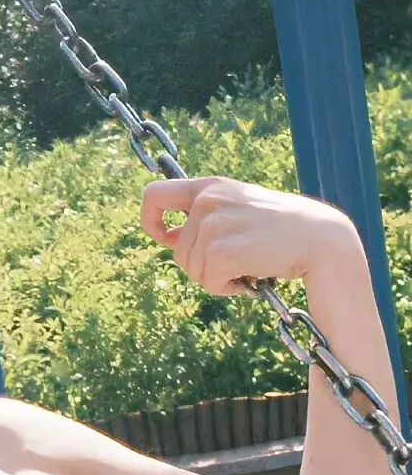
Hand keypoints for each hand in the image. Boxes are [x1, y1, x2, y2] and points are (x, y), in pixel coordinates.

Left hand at [140, 176, 355, 295]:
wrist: (323, 242)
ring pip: (192, 270)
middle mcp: (207, 199)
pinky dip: (227, 288)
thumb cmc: (284, 231)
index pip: (153, 195)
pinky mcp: (221, 250)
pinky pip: (208, 282)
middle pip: (177, 251)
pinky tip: (250, 278)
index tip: (165, 237)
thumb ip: (206, 217)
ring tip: (249, 266)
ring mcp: (213, 224)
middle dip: (201, 266)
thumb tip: (167, 236)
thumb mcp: (240, 210)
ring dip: (217, 279)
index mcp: (210, 186)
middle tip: (236, 263)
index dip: (150, 221)